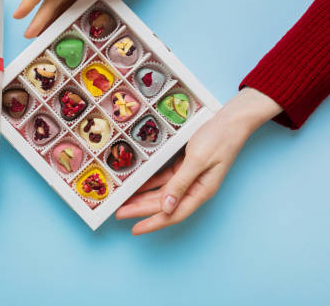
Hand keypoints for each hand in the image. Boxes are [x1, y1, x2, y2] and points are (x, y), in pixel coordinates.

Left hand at [116, 88, 282, 234]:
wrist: (231, 120)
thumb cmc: (218, 139)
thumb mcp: (197, 160)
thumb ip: (181, 183)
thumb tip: (167, 207)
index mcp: (201, 191)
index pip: (174, 214)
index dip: (153, 223)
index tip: (135, 229)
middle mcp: (195, 188)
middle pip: (164, 205)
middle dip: (141, 211)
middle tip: (119, 213)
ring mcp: (189, 178)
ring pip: (162, 193)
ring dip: (143, 198)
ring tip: (124, 203)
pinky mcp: (185, 167)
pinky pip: (164, 180)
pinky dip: (150, 183)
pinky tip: (136, 186)